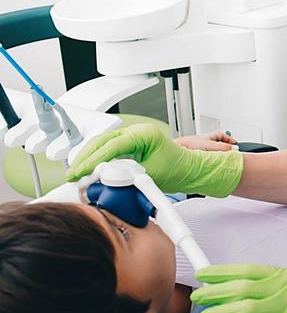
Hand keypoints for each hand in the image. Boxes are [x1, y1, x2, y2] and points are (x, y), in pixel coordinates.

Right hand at [66, 123, 243, 196]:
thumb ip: (128, 176)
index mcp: (144, 134)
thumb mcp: (152, 175)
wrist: (188, 170)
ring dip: (88, 157)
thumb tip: (106, 180)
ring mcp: (132, 137)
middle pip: (102, 141)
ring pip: (102, 143)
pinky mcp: (129, 145)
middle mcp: (137, 132)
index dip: (93, 160)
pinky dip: (96, 159)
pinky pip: (108, 149)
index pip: (112, 145)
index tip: (80, 172)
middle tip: (72, 175)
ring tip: (76, 173)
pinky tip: (87, 170)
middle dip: (85, 157)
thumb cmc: (177, 170)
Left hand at [191, 263, 286, 312]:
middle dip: (215, 291)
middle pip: (242, 287)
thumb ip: (266, 286)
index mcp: (285, 276)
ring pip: (245, 308)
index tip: (204, 274)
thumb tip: (231, 286)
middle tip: (199, 296)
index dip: (222, 272)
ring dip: (220, 312)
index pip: (248, 270)